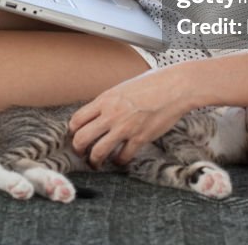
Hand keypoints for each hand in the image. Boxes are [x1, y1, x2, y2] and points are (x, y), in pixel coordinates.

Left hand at [68, 68, 189, 168]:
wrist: (174, 87)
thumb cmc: (153, 83)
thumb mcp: (123, 87)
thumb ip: (110, 101)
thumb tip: (100, 112)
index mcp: (105, 100)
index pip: (77, 119)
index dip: (73, 131)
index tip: (75, 135)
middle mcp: (111, 114)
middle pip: (82, 138)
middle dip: (78, 149)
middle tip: (81, 153)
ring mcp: (124, 127)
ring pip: (98, 152)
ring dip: (94, 161)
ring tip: (96, 163)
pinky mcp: (140, 138)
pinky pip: (123, 157)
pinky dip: (119, 162)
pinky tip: (120, 160)